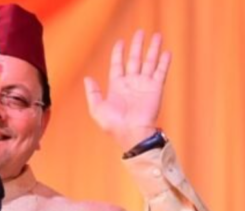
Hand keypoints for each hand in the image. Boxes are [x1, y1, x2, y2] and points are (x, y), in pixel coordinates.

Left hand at [84, 30, 171, 150]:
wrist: (132, 133)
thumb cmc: (113, 125)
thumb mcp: (97, 109)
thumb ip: (92, 93)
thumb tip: (87, 78)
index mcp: (117, 86)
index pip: (118, 64)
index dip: (118, 53)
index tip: (120, 41)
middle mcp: (131, 83)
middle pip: (134, 59)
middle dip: (137, 46)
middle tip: (140, 32)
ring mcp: (144, 85)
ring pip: (149, 62)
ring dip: (153, 49)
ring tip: (157, 35)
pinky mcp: (156, 89)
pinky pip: (161, 72)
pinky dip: (164, 62)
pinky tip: (166, 52)